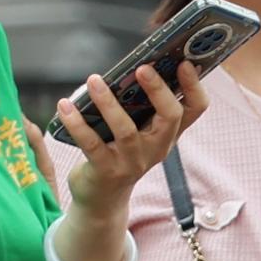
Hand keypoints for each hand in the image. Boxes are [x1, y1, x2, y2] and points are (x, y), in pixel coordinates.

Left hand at [51, 59, 207, 222]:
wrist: (102, 198)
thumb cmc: (120, 153)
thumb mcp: (139, 132)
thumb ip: (141, 106)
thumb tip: (131, 67)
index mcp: (168, 134)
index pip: (195, 109)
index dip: (194, 86)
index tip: (185, 63)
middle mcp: (157, 148)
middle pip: (170, 117)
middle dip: (158, 91)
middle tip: (142, 68)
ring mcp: (133, 161)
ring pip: (126, 130)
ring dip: (109, 103)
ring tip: (94, 80)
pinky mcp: (107, 170)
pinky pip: (91, 144)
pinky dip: (77, 123)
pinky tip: (65, 105)